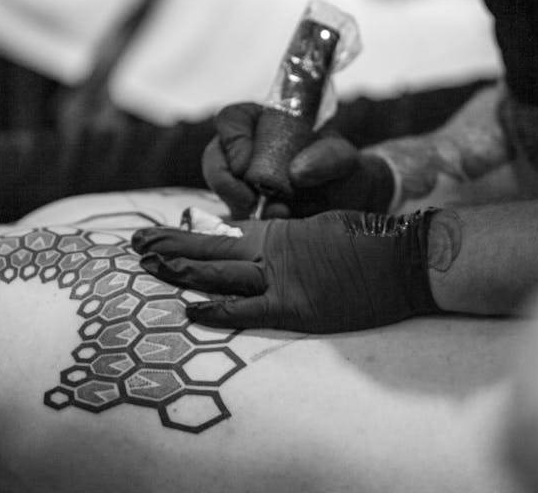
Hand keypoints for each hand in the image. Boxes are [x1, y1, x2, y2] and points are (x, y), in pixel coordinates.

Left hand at [132, 209, 438, 332]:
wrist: (402, 256)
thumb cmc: (366, 240)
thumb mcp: (319, 228)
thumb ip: (286, 237)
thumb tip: (258, 242)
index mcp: (277, 232)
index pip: (218, 235)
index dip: (184, 236)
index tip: (155, 235)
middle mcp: (272, 251)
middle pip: (209, 251)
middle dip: (170, 249)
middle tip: (135, 245)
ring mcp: (283, 279)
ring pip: (220, 273)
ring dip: (181, 270)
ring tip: (147, 265)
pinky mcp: (298, 307)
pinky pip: (250, 309)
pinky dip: (219, 309)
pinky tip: (191, 309)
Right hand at [202, 102, 394, 218]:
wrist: (354, 208)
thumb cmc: (346, 172)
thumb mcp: (345, 158)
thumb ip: (328, 156)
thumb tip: (296, 172)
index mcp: (262, 123)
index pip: (231, 120)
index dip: (233, 140)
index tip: (246, 165)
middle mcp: (246, 152)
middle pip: (214, 159)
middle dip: (227, 182)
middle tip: (251, 200)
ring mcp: (243, 185)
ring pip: (221, 193)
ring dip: (241, 207)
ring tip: (279, 213)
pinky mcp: (247, 215)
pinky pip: (233, 221)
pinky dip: (251, 228)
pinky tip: (279, 226)